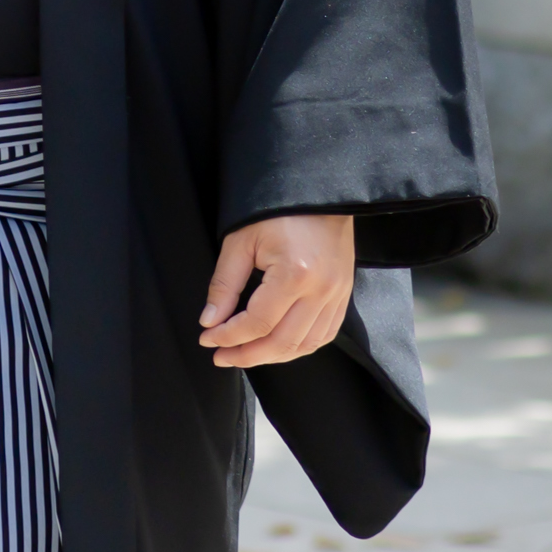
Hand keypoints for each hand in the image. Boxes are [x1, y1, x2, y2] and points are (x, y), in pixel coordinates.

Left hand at [200, 212, 356, 368]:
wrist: (318, 195)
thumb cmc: (275, 211)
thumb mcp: (240, 241)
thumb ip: (224, 284)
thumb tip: (209, 321)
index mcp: (295, 274)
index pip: (258, 323)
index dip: (229, 336)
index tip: (207, 339)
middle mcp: (322, 291)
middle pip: (282, 342)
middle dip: (247, 355)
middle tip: (220, 357)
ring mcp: (337, 296)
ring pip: (305, 346)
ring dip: (272, 357)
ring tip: (243, 355)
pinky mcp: (344, 297)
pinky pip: (323, 336)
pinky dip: (298, 348)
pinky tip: (275, 347)